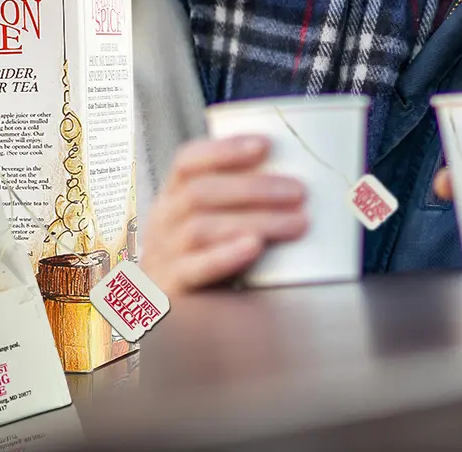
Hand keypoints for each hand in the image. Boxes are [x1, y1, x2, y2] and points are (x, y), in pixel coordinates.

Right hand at [136, 135, 307, 293]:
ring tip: (296, 222)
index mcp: (171, 195)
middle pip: (201, 192)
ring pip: (202, 228)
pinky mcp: (169, 289)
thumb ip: (234, 200)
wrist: (165, 317)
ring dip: (254, 220)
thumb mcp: (207, 220)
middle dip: (255, 188)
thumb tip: (289, 179)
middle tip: (299, 191)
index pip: (188, 160)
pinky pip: (195, 268)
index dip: (225, 149)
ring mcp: (162, 255)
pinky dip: (226, 255)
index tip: (265, 145)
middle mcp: (162, 220)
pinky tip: (255, 247)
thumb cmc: (200, 257)